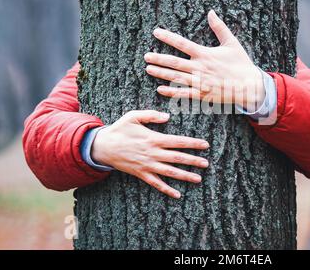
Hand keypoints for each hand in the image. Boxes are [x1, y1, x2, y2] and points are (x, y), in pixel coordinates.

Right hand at [91, 110, 209, 198]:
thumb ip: (151, 115)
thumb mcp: (133, 116)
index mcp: (153, 138)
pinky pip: (156, 184)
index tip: (205, 145)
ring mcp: (147, 165)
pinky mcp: (141, 174)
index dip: (193, 143)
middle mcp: (153, 153)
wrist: (103, 146)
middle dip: (194, 161)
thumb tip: (167, 116)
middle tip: (207, 164)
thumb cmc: (120, 129)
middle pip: (178, 158)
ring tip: (198, 178)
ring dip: (185, 176)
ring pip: (170, 172)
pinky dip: (167, 190)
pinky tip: (177, 195)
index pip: (178, 141)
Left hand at [144, 10, 264, 111]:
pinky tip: (160, 89)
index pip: (182, 43)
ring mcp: (200, 82)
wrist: (249, 86)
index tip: (155, 32)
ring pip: (175, 77)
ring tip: (148, 69)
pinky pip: (183, 93)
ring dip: (161, 73)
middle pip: (174, 62)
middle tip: (146, 55)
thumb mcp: (232, 43)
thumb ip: (219, 27)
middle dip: (158, 58)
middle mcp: (200, 68)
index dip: (167, 37)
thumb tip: (211, 12)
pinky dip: (171, 92)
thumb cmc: (241, 63)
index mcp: (205, 54)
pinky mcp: (202, 94)